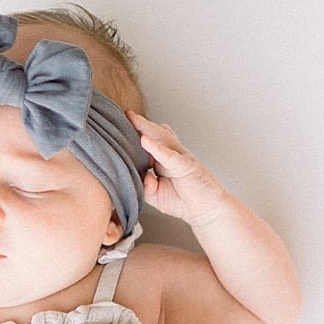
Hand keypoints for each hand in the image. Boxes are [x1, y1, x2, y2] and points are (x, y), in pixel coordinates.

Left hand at [126, 112, 227, 228]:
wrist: (206, 210)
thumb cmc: (182, 200)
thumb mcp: (156, 195)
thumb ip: (145, 186)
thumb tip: (140, 176)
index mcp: (163, 159)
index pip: (148, 141)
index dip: (135, 133)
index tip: (118, 125)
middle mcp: (171, 154)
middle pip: (154, 134)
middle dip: (139, 123)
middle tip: (124, 113)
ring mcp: (180, 157)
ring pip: (162, 138)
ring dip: (146, 128)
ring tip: (132, 119)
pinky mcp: (186, 166)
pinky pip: (169, 155)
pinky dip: (157, 148)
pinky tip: (145, 141)